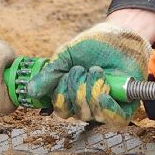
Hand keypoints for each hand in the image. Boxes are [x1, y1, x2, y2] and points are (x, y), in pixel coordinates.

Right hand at [27, 20, 151, 124]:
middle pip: (75, 113)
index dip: (61, 93)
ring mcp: (105, 107)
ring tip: (97, 71)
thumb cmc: (93, 45)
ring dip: (92, 90)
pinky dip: (107, 107)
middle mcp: (87, 104)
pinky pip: (114, 119)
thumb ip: (50, 73)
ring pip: (92, 114)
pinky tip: (105, 93)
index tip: (67, 73)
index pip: (60, 108)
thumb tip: (30, 90)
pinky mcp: (124, 106)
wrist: (120, 36)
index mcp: (71, 94)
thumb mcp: (66, 55)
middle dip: (77, 88)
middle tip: (83, 69)